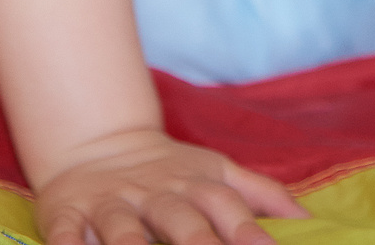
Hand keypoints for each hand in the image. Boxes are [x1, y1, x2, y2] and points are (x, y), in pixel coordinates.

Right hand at [34, 127, 309, 244]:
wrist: (94, 142)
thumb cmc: (168, 171)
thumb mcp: (216, 172)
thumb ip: (262, 195)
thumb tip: (311, 221)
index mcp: (194, 186)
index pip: (225, 206)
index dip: (246, 230)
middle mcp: (155, 195)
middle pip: (180, 220)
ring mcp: (110, 204)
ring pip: (122, 229)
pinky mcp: (67, 214)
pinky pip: (64, 232)